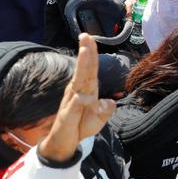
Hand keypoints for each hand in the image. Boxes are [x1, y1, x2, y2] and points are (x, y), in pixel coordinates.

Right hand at [37, 34, 115, 162]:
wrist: (66, 142)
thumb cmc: (81, 125)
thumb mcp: (100, 118)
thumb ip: (107, 108)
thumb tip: (110, 101)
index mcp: (87, 89)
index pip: (90, 68)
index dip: (91, 53)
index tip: (91, 37)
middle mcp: (77, 91)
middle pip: (83, 69)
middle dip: (85, 52)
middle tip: (85, 36)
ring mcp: (71, 101)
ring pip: (78, 82)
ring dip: (81, 67)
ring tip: (84, 51)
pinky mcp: (66, 115)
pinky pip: (74, 105)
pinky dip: (80, 101)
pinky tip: (83, 97)